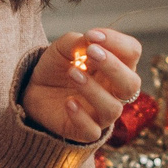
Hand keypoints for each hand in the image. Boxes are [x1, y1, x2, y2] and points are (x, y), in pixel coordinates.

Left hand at [23, 29, 143, 142]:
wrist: (35, 90)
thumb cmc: (57, 67)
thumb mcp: (62, 47)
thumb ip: (78, 42)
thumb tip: (91, 41)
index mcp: (116, 66)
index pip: (132, 52)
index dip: (117, 42)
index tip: (92, 36)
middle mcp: (115, 91)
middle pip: (132, 83)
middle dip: (113, 66)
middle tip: (90, 53)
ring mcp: (102, 113)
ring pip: (113, 108)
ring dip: (93, 89)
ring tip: (72, 73)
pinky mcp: (86, 131)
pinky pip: (92, 131)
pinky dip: (80, 117)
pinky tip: (68, 103)